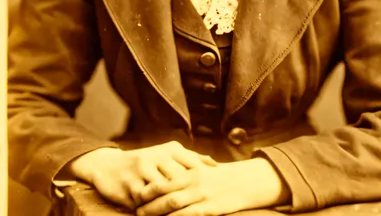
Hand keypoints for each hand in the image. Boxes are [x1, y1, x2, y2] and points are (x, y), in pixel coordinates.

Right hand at [65, 141, 216, 209]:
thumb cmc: (145, 162)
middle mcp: (157, 156)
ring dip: (174, 205)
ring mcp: (143, 170)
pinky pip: (146, 201)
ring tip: (188, 212)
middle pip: (180, 178)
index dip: (204, 179)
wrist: (109, 166)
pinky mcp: (130, 185)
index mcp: (169, 149)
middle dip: (192, 193)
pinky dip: (155, 211)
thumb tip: (215, 165)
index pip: (192, 163)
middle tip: (206, 205)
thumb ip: (191, 159)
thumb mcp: (166, 154)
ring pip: (163, 190)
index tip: (217, 191)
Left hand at [136, 157, 290, 215]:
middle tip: (135, 211)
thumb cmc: (220, 177)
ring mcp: (202, 196)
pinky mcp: (210, 209)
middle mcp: (194, 181)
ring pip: (173, 206)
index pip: (164, 178)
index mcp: (191, 169)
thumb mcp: (202, 169)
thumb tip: (163, 177)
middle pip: (165, 193)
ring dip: (156, 214)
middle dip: (148, 204)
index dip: (149, 188)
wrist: (245, 182)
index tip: (136, 194)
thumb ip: (184, 172)